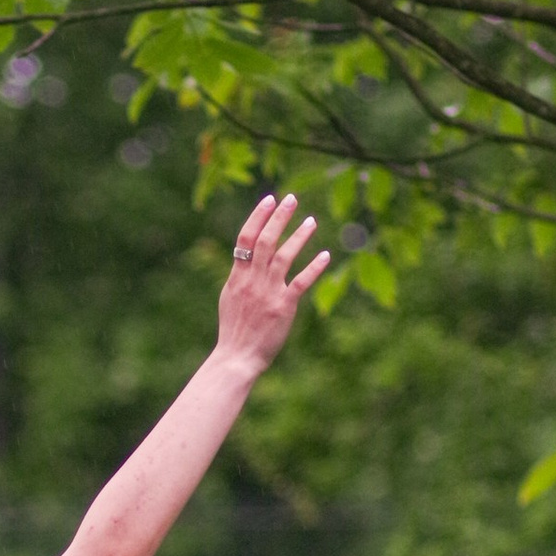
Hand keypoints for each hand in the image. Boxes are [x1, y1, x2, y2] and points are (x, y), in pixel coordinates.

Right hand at [217, 193, 332, 376]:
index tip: (269, 199)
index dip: (258, 216)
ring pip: (284, 257)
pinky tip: (326, 255)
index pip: (246, 238)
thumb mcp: (230, 297)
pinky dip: (314, 267)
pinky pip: (301, 282)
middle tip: (292, 199)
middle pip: (265, 241)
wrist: (236, 357)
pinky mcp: (283, 307)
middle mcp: (252, 280)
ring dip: (299, 236)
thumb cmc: (234, 330)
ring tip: (312, 220)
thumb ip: (241, 276)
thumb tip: (248, 258)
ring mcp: (268, 293)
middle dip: (279, 217)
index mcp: (237, 276)